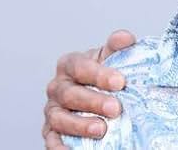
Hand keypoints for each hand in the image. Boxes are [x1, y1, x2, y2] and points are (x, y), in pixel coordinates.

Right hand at [43, 30, 135, 148]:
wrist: (99, 92)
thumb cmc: (105, 75)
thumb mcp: (111, 58)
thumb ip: (117, 47)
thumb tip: (126, 38)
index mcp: (70, 65)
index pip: (80, 66)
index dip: (99, 74)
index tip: (121, 82)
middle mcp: (57, 87)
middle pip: (70, 94)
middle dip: (93, 102)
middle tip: (116, 108)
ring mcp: (52, 110)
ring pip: (59, 118)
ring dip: (79, 125)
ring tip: (101, 130)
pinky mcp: (51, 131)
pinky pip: (52, 140)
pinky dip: (59, 147)